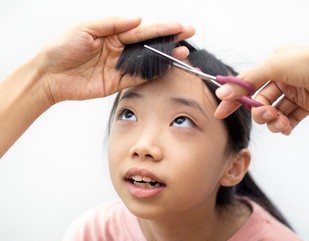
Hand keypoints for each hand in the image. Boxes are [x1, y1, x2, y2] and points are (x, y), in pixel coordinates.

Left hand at [40, 17, 194, 103]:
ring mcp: (120, 65)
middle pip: (149, 42)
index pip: (142, 28)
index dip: (161, 27)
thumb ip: (112, 23)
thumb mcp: (86, 28)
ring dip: (165, 57)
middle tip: (188, 35)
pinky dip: (153, 74)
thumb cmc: (63, 48)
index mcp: (112, 32)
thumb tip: (136, 19)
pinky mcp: (117, 82)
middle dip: (169, 38)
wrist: (50, 76)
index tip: (179, 26)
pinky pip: (139, 77)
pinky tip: (165, 68)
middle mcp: (119, 48)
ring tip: (182, 53)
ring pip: (148, 60)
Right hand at [214, 46, 308, 134]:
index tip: (221, 113)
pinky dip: (286, 126)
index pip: (248, 84)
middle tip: (267, 115)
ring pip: (274, 112)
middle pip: (261, 102)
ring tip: (282, 123)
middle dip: (261, 112)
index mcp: (274, 64)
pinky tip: (287, 128)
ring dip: (274, 121)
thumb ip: (246, 81)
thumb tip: (223, 92)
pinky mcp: (306, 105)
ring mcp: (295, 93)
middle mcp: (283, 78)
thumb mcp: (273, 66)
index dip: (234, 99)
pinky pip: (289, 119)